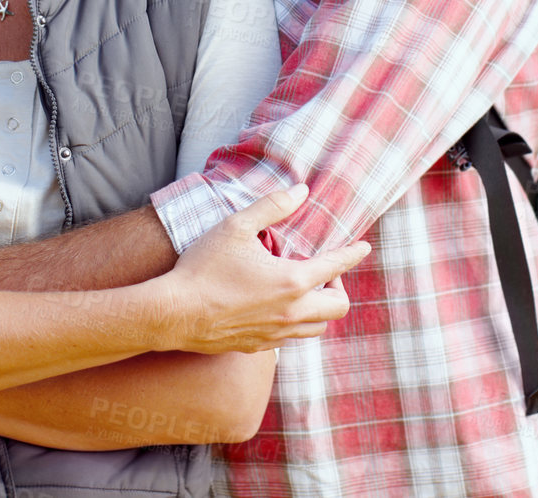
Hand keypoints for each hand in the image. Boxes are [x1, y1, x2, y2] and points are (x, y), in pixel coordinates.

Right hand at [159, 184, 369, 355]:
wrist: (174, 314)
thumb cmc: (203, 267)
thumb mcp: (236, 226)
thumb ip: (272, 206)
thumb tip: (301, 191)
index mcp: (292, 280)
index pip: (336, 266)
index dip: (353, 254)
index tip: (363, 247)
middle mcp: (292, 311)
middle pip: (338, 307)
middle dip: (339, 287)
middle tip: (324, 272)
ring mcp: (277, 333)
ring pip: (318, 327)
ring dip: (320, 308)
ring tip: (305, 290)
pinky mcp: (260, 346)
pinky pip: (293, 338)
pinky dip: (297, 322)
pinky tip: (279, 308)